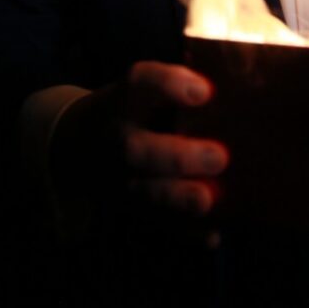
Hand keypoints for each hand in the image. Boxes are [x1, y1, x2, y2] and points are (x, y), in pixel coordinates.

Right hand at [50, 61, 228, 215]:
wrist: (73, 143)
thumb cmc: (130, 108)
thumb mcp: (140, 89)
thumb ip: (179, 83)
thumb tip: (235, 72)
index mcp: (121, 100)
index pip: (138, 83)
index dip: (168, 85)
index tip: (205, 91)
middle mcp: (114, 138)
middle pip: (137, 149)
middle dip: (177, 157)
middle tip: (220, 157)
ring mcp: (115, 177)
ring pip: (142, 192)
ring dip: (177, 199)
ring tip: (208, 201)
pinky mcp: (125, 206)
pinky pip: (153, 222)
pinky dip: (183, 232)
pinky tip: (212, 235)